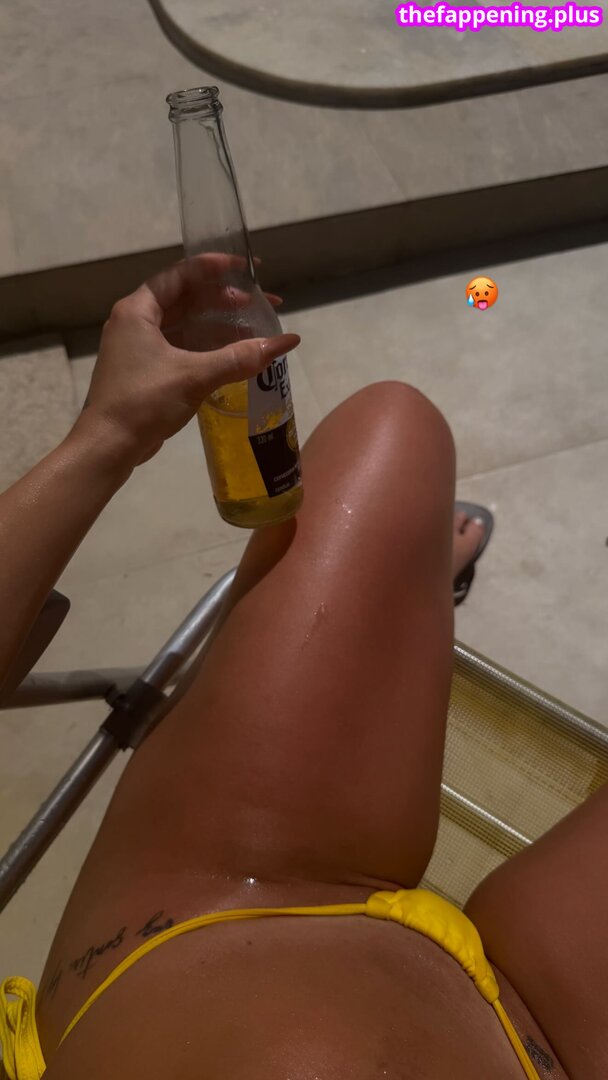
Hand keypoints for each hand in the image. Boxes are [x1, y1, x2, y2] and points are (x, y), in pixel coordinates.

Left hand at [76, 257, 299, 465]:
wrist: (108, 446)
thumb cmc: (144, 401)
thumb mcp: (195, 375)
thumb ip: (241, 357)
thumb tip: (288, 341)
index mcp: (138, 310)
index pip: (180, 274)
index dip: (215, 268)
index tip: (246, 269)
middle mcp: (136, 322)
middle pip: (185, 299)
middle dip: (223, 300)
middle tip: (258, 303)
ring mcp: (140, 348)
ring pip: (185, 326)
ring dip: (217, 325)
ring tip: (253, 329)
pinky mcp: (147, 371)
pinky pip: (182, 348)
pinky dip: (207, 347)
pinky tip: (233, 355)